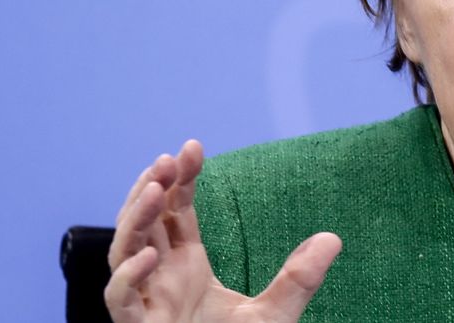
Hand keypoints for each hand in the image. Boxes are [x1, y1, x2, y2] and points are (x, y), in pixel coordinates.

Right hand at [105, 140, 341, 321]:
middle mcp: (161, 280)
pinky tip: (151, 255)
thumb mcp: (274, 315)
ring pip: (123, 254)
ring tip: (156, 189)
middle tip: (167, 160)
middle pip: (143, 223)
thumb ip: (299, 279)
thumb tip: (333, 238)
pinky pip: (120, 302)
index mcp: (186, 268)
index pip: (176, 212)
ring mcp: (146, 305)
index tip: (192, 147)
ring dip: (134, 220)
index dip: (181, 179)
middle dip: (150, 188)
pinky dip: (129, 277)